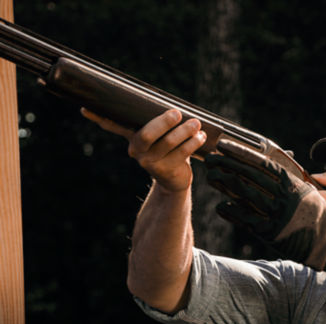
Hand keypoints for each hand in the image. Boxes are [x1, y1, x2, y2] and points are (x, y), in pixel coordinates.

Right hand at [81, 108, 205, 191]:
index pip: (113, 125)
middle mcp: (137, 151)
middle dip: (163, 122)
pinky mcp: (166, 171)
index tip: (85, 108)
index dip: (98, 117)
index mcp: (132, 138)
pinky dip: (193, 143)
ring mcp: (150, 163)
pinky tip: (201, 137)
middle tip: (177, 112)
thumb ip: (157, 121)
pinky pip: (181, 154)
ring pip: (168, 143)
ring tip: (196, 123)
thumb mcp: (160, 135)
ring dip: (184, 132)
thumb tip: (167, 102)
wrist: (175, 180)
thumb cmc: (168, 150)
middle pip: (147, 134)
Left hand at [205, 151, 325, 278]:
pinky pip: (245, 219)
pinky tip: (220, 205)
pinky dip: (231, 211)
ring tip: (211, 175)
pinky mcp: (270, 232)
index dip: (242, 153)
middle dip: (227, 165)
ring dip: (224, 183)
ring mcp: (275, 215)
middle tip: (211, 158)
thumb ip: (289, 181)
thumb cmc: (318, 215)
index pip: (262, 163)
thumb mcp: (308, 192)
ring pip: (244, 194)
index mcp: (292, 184)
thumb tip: (271, 169)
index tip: (226, 145)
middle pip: (248, 176)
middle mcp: (282, 197)